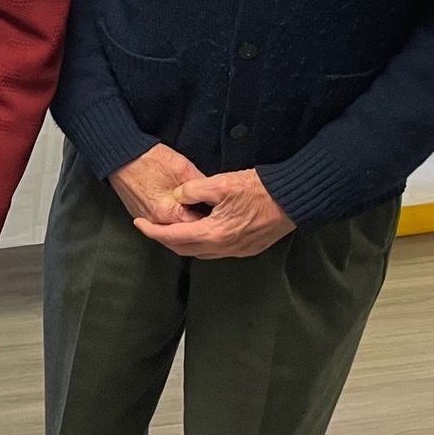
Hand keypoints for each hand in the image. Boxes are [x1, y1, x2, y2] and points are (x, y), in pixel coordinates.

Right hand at [109, 144, 205, 225]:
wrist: (120, 154)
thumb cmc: (148, 159)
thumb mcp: (184, 169)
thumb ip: (201, 186)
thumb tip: (214, 198)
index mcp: (168, 213)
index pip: (199, 226)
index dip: (210, 218)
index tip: (217, 211)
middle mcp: (155, 221)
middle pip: (184, 232)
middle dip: (197, 223)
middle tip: (207, 211)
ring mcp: (145, 219)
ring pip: (171, 229)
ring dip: (183, 222)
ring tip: (193, 208)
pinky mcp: (139, 213)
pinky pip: (159, 222)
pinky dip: (170, 218)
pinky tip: (176, 207)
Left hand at [133, 169, 294, 258]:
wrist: (294, 199)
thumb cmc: (260, 190)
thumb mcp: (221, 183)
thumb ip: (193, 190)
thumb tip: (179, 196)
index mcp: (214, 234)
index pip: (173, 237)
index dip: (152, 231)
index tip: (139, 223)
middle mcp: (224, 248)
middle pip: (185, 249)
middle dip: (165, 238)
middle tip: (151, 226)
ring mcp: (237, 250)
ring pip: (201, 251)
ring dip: (184, 241)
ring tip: (172, 226)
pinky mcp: (248, 248)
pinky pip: (216, 250)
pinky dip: (201, 241)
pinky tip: (200, 228)